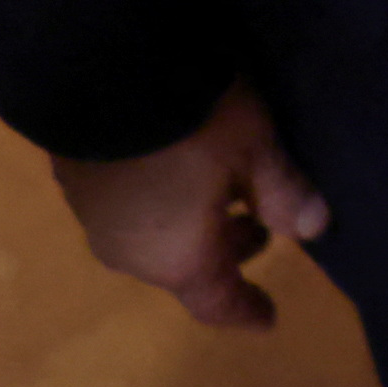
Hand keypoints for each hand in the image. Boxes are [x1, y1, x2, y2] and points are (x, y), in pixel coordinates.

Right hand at [53, 81, 327, 330]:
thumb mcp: (253, 149)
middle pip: (184, 267)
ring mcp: (93, 217)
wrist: (97, 69)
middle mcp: (131, 253)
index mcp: (178, 259)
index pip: (218, 303)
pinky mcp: (71, 178)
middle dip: (225, 250)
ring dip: (188, 223)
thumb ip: (283, 191)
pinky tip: (168, 165)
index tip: (268, 317)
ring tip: (216, 189)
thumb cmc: (191, 123)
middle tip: (256, 223)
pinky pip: (127, 206)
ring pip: (152, 237)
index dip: (247, 310)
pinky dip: (157, 199)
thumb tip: (316, 228)